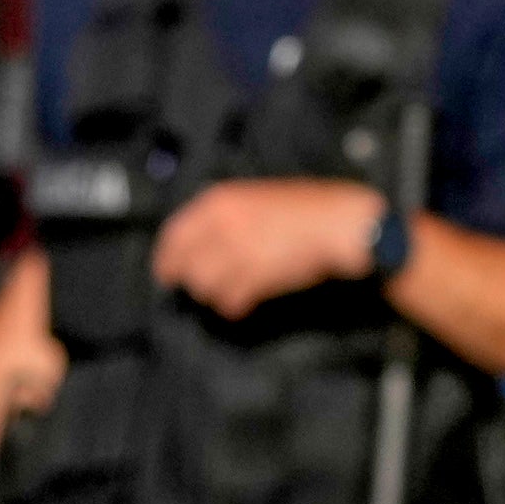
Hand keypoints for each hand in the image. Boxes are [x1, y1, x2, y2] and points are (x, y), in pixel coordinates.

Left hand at [151, 178, 386, 318]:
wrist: (338, 222)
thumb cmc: (305, 208)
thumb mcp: (256, 197)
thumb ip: (225, 216)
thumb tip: (201, 241)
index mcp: (220, 201)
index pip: (174, 234)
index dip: (167, 258)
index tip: (166, 272)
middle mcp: (223, 225)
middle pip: (186, 266)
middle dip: (193, 280)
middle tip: (204, 287)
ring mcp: (239, 252)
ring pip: (205, 287)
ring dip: (215, 294)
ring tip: (231, 292)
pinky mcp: (256, 278)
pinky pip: (230, 300)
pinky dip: (233, 305)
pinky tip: (242, 303)